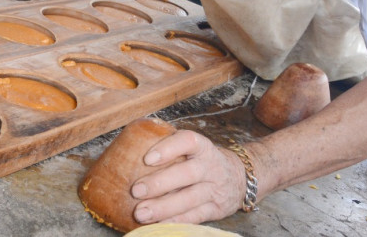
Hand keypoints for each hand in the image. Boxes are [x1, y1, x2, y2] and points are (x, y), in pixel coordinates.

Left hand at [130, 130, 246, 224]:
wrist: (238, 178)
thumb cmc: (202, 160)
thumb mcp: (193, 148)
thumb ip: (170, 147)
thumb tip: (129, 146)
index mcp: (202, 147)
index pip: (188, 141)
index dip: (168, 148)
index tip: (147, 158)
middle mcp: (210, 167)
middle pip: (186, 174)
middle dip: (159, 183)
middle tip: (136, 190)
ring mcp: (214, 189)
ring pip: (189, 199)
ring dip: (163, 208)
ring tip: (140, 213)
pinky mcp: (215, 210)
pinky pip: (194, 217)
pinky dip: (175, 221)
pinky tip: (157, 224)